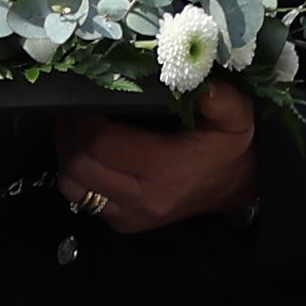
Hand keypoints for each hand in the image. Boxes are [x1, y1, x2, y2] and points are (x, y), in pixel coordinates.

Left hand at [54, 79, 258, 232]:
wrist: (237, 186)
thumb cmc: (229, 149)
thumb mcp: (236, 117)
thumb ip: (222, 99)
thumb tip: (201, 83)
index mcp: (165, 168)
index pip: (101, 144)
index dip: (83, 120)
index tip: (86, 98)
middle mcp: (143, 197)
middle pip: (79, 164)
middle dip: (69, 133)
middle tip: (74, 110)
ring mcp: (130, 214)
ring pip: (72, 184)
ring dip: (67, 154)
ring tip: (76, 130)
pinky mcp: (124, 222)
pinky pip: (82, 199)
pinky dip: (77, 174)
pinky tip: (88, 154)